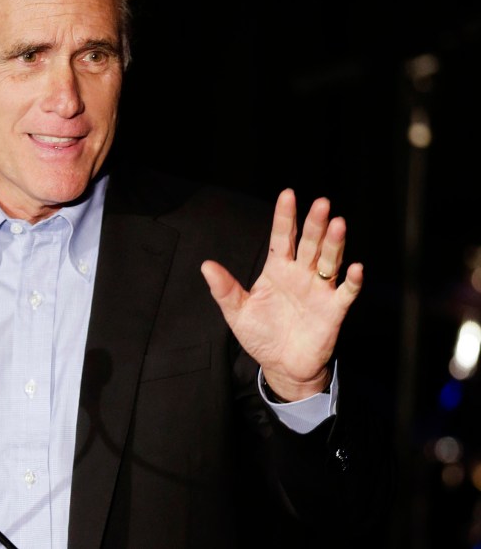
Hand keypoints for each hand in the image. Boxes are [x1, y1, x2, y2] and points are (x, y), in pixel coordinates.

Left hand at [200, 188, 361, 400]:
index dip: (284, 217)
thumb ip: (225, 289)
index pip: (281, 237)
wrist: (281, 366)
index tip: (287, 194)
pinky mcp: (333, 310)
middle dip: (314, 224)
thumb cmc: (260, 335)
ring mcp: (319, 290)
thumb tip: (206, 265)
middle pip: (308, 243)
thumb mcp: (237, 312)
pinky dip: (352, 281)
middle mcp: (300, 274)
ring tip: (338, 224)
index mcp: (277, 270)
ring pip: (329, 261)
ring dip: (334, 244)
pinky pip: (346, 293)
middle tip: (320, 203)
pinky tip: (354, 268)